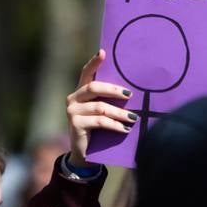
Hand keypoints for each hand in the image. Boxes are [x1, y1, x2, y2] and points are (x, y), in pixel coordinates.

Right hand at [67, 49, 136, 166]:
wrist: (86, 154)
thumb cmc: (99, 130)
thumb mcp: (104, 112)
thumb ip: (110, 100)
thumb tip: (132, 92)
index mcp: (81, 91)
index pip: (86, 72)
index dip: (94, 62)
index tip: (103, 52)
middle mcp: (73, 98)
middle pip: (94, 87)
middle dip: (114, 90)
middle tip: (130, 95)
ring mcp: (72, 111)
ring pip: (100, 107)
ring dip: (119, 113)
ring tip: (133, 118)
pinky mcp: (75, 124)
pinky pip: (99, 121)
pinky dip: (115, 125)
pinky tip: (125, 129)